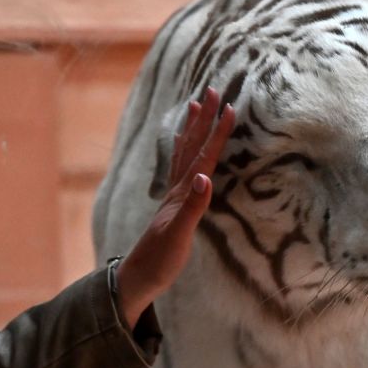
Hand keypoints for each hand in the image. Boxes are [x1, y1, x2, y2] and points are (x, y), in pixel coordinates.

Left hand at [115, 87, 235, 327]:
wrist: (138, 278)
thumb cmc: (160, 260)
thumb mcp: (179, 235)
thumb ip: (193, 207)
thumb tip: (206, 178)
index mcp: (183, 193)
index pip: (204, 157)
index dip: (217, 133)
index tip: (229, 106)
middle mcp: (177, 189)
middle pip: (191, 146)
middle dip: (203, 118)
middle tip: (212, 89)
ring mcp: (174, 196)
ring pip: (184, 153)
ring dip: (192, 128)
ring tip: (195, 104)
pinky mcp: (173, 205)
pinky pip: (180, 168)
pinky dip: (183, 150)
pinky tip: (182, 145)